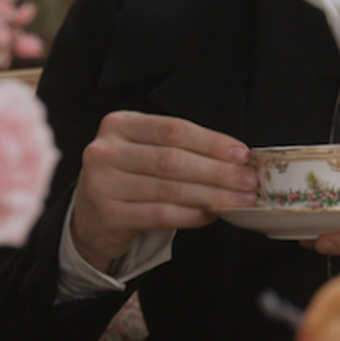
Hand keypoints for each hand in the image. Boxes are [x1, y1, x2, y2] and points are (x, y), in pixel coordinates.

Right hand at [71, 110, 255, 272]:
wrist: (91, 216)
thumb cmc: (130, 176)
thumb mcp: (146, 150)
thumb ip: (183, 148)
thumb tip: (237, 158)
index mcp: (119, 124)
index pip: (174, 129)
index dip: (212, 142)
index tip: (242, 154)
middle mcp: (105, 151)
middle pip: (173, 159)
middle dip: (218, 171)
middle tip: (248, 180)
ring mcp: (101, 184)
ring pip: (170, 189)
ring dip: (212, 195)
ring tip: (239, 200)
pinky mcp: (107, 215)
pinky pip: (160, 215)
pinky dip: (191, 215)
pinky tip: (211, 215)